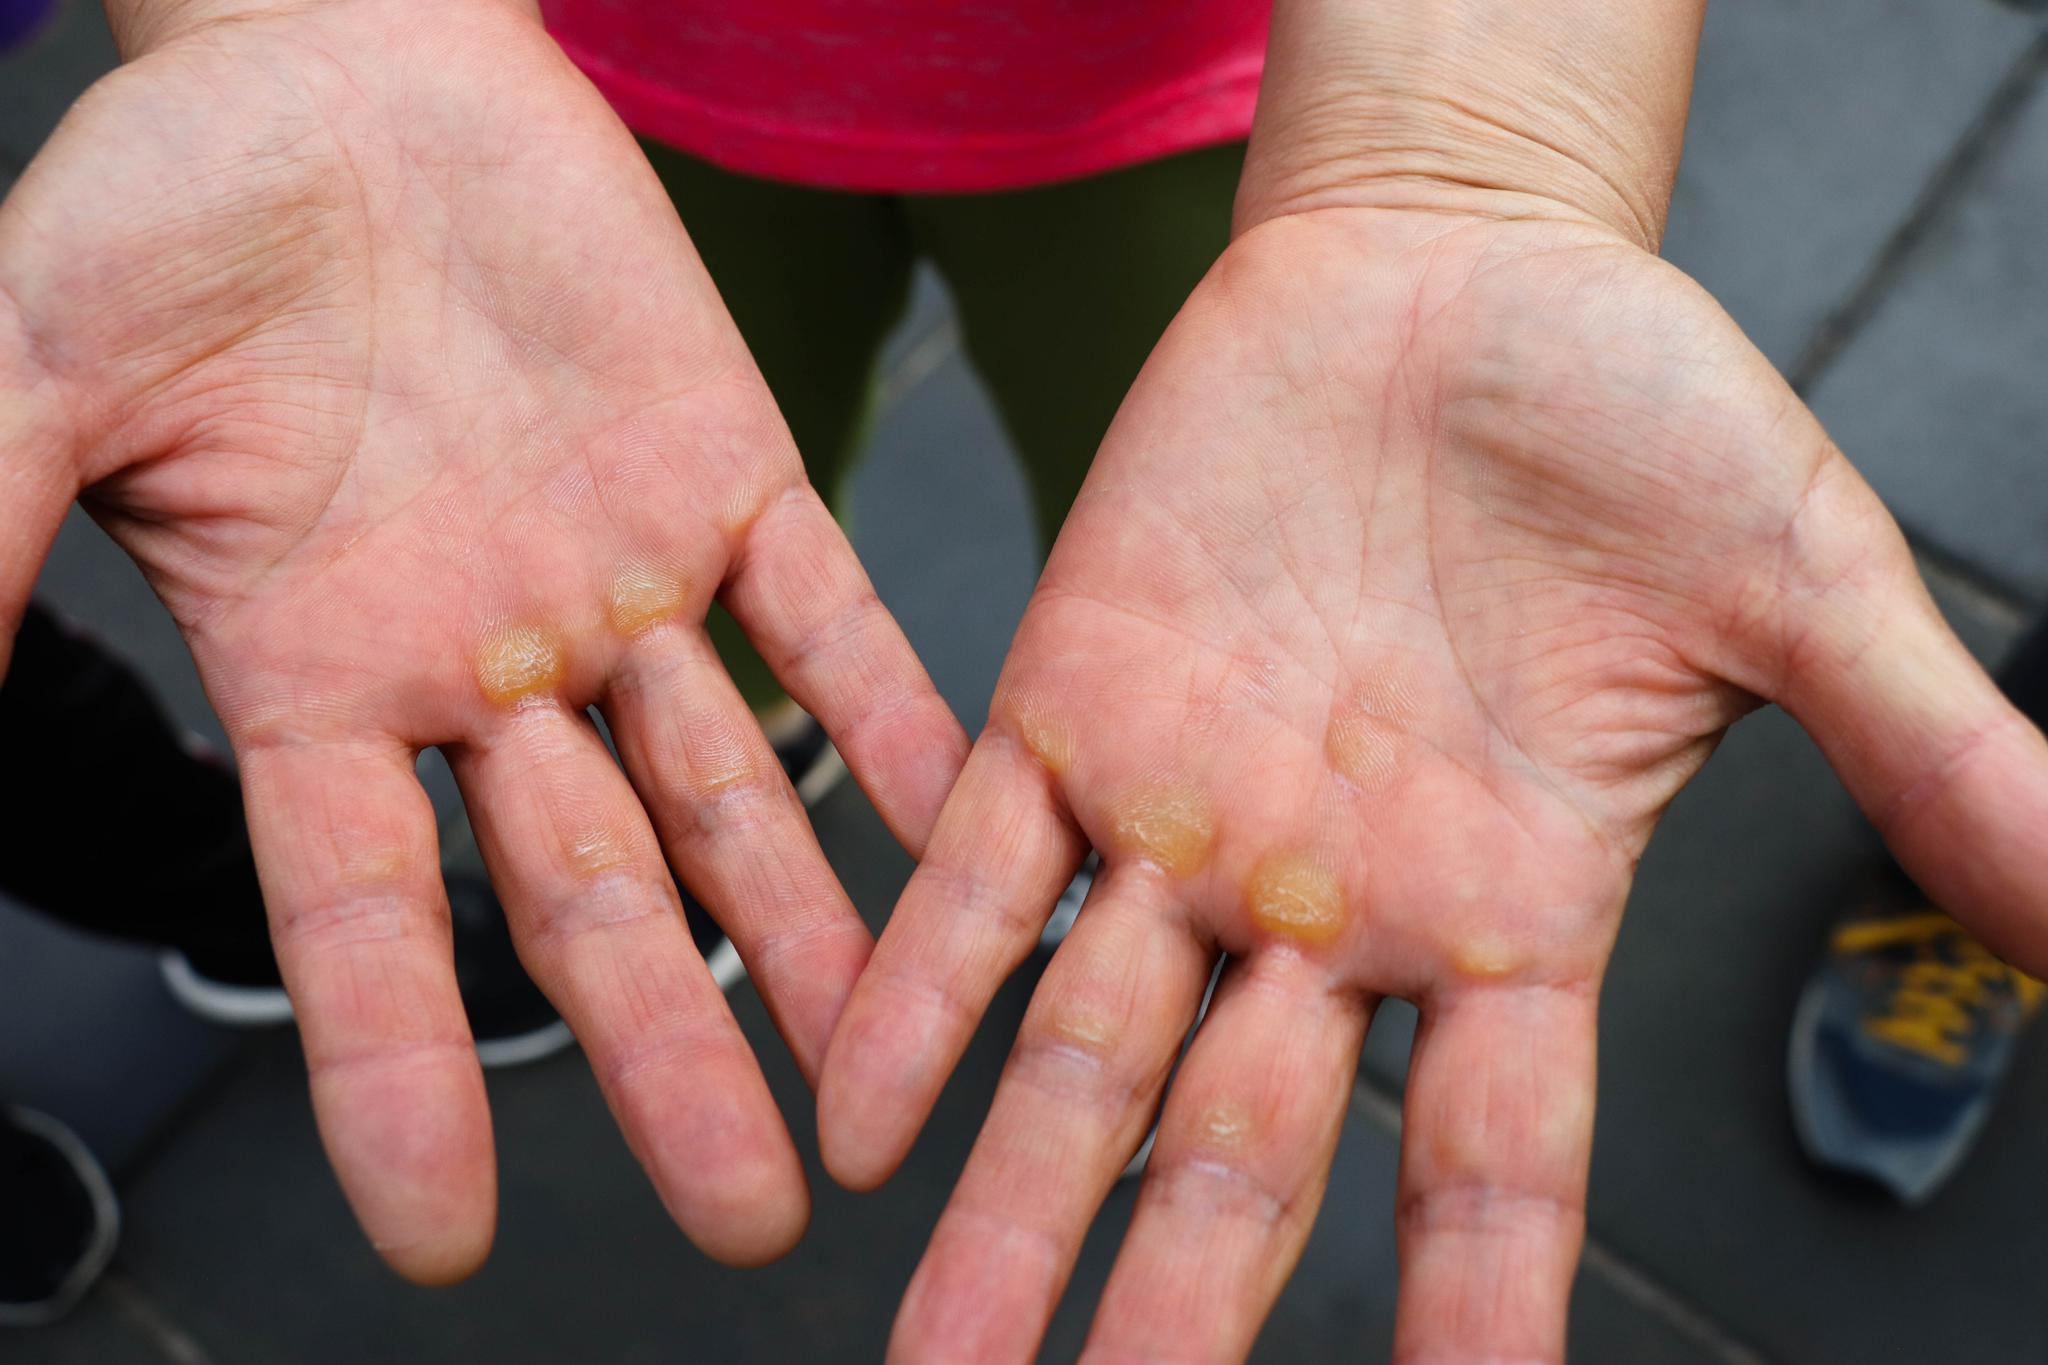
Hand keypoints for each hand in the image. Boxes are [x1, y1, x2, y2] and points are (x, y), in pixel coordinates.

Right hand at [0, 0, 964, 1278]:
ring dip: (811, 934)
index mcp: (324, 674)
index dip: (396, 1077)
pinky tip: (965, 828)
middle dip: (667, 1050)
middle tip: (751, 1212)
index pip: (356, 923)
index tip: (440, 1238)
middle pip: (588, 902)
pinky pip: (831, 624)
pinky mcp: (733, 476)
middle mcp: (488, 668)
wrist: (347, 54)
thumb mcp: (40, 364)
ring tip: (887, 1074)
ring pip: (730, 796)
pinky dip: (896, 721)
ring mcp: (623, 582)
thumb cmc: (179, 196)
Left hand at [816, 204, 2047, 1359]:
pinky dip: (913, 987)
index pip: (1490, 1170)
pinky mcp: (1071, 705)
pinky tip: (859, 1111)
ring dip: (1009, 1213)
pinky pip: (975, 878)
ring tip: (938, 1358)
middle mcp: (1329, 907)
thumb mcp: (1800, 589)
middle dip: (1168, 1317)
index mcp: (1504, 911)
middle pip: (1243, 1162)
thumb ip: (1930, 763)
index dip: (1465, 1316)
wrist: (1452, 265)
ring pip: (1084, 1056)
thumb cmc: (1632, 415)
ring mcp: (1187, 820)